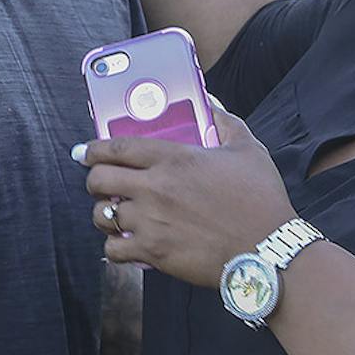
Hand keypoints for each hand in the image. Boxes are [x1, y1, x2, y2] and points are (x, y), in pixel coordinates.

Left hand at [80, 103, 297, 286]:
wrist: (269, 250)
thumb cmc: (260, 199)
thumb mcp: (248, 149)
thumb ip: (225, 121)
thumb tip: (212, 102)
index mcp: (173, 158)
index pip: (116, 147)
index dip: (93, 149)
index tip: (84, 152)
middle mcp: (154, 187)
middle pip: (98, 179)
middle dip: (94, 180)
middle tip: (101, 183)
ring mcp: (151, 221)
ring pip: (102, 215)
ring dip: (104, 214)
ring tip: (114, 214)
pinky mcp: (154, 252)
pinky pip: (114, 249)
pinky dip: (116, 247)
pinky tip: (125, 244)